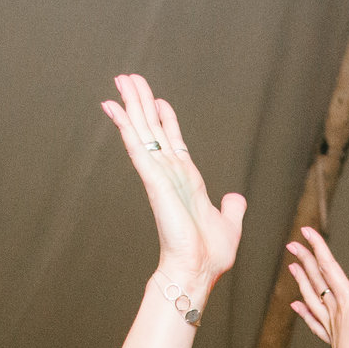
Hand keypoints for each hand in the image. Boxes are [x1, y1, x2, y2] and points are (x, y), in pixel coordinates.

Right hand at [100, 74, 244, 292]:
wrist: (198, 270)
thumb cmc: (209, 255)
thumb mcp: (230, 224)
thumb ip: (232, 208)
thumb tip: (236, 197)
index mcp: (187, 179)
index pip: (173, 140)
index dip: (165, 118)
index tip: (158, 98)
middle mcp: (171, 172)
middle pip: (152, 128)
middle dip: (142, 102)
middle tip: (127, 77)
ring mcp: (159, 174)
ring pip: (142, 130)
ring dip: (131, 104)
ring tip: (120, 79)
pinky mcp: (153, 180)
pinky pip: (137, 146)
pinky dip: (125, 125)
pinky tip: (112, 106)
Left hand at [283, 227, 348, 347]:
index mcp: (347, 302)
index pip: (330, 268)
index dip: (318, 248)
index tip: (307, 231)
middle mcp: (335, 310)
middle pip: (317, 279)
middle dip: (305, 259)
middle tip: (293, 243)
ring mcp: (330, 324)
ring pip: (311, 296)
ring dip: (302, 279)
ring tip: (292, 266)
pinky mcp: (330, 337)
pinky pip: (313, 319)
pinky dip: (303, 309)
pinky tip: (295, 304)